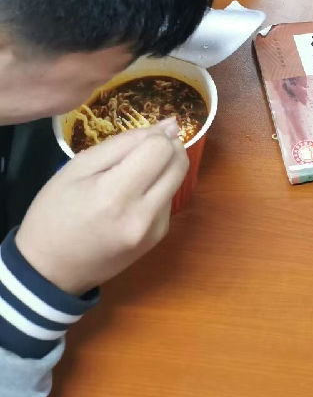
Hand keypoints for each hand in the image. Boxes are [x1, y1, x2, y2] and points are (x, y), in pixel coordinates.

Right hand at [15, 121, 188, 295]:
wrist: (49, 271)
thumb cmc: (54, 213)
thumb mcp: (77, 167)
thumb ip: (126, 142)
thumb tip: (170, 125)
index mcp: (116, 195)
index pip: (161, 148)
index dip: (153, 136)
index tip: (134, 140)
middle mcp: (143, 215)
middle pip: (179, 162)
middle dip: (166, 147)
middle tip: (137, 152)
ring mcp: (155, 230)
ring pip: (178, 178)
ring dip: (162, 168)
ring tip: (128, 178)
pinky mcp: (159, 238)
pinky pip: (169, 198)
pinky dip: (157, 188)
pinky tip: (130, 198)